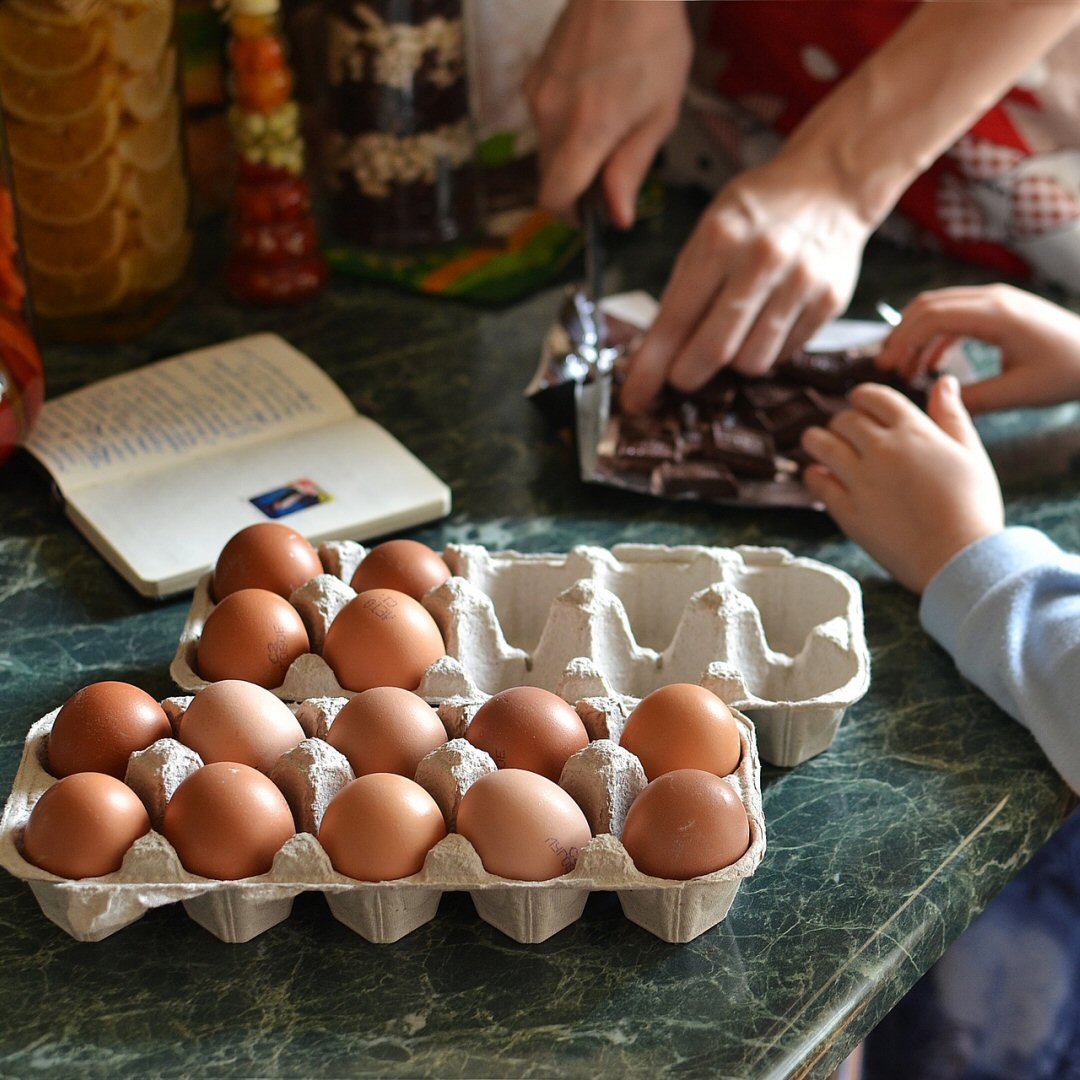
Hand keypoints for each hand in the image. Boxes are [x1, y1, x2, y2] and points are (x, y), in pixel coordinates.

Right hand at [524, 0, 691, 228]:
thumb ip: (632, 168)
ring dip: (571, 152)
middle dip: (576, 184)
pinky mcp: (534, 76)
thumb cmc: (653, 40)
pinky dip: (564, 124)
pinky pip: (544, 118)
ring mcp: (537, 95)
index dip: (570, 215)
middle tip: (611, 169)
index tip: (589, 215)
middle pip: (549, 176)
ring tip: (608, 122)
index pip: (554, 197)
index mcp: (586, 131)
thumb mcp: (659, 113)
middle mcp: (552, 116)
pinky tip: (593, 98)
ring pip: (546, 148)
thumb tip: (617, 215)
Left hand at [619, 156, 871, 413]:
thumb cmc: (757, 210)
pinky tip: (767, 322)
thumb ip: (682, 289)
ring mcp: (801, 282)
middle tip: (681, 376)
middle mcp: (763, 260)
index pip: (676, 320)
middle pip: (714, 351)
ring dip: (733, 363)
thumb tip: (654, 355)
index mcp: (721, 239)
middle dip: (687, 376)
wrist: (831, 182)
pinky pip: (784, 354)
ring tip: (733, 334)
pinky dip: (767, 349)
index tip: (634, 398)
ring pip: (752, 362)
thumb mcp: (708, 230)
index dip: (651, 368)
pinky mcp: (830, 301)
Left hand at [801, 376, 1003, 592]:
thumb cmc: (972, 507)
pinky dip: (814, 474)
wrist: (958, 558)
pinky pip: (816, 481)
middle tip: (844, 432)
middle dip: (843, 422)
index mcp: (913, 431)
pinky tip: (820, 475)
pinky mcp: (846, 509)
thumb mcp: (970, 454)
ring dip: (816, 440)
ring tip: (817, 444)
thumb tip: (944, 382)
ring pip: (820, 444)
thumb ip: (952, 416)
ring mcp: (860, 479)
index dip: (863, 397)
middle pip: (844, 420)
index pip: (874, 397)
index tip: (860, 404)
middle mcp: (882, 449)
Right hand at [875, 284, 1079, 413]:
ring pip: (940, 307)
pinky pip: (957, 315)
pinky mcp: (1001, 310)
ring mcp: (997, 301)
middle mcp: (993, 299)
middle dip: (901, 334)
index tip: (885, 367)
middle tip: (886, 367)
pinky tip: (931, 363)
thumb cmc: (1068, 372)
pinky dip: (937, 336)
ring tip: (905, 367)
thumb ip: (974, 399)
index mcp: (996, 314)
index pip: (932, 316)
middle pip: (929, 305)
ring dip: (917, 334)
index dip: (903, 340)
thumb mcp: (1019, 392)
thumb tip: (935, 404)